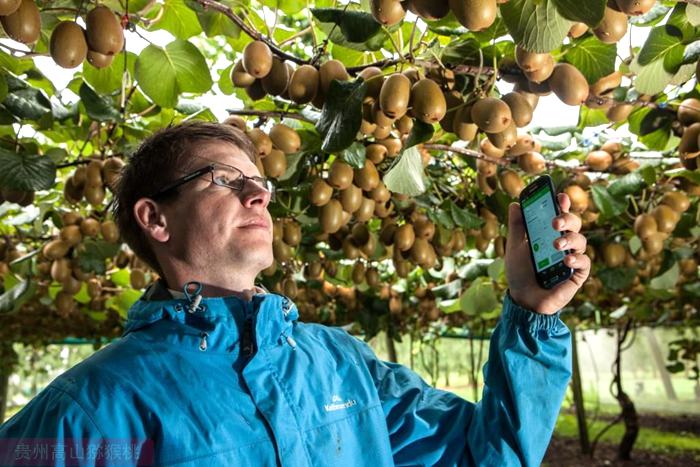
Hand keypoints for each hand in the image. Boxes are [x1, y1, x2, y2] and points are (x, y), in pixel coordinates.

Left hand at [505, 193, 590, 314]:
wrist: (523, 300)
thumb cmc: (520, 273)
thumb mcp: (515, 247)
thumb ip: (517, 227)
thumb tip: (515, 204)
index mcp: (549, 234)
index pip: (560, 214)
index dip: (562, 204)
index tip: (560, 196)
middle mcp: (563, 244)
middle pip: (574, 224)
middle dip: (567, 218)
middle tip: (555, 222)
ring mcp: (572, 258)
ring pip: (581, 240)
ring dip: (570, 239)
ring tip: (556, 244)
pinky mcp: (577, 275)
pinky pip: (585, 262)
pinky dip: (577, 259)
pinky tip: (566, 261)